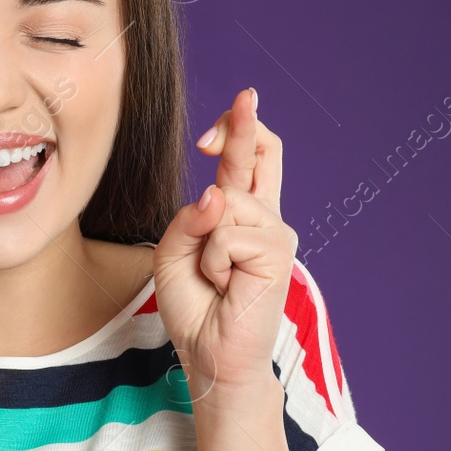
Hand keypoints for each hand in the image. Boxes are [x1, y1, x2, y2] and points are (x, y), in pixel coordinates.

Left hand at [152, 88, 295, 397]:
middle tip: (246, 94)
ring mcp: (275, 234)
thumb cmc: (194, 306)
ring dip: (205, 242)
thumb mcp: (171, 254)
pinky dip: (213, 262)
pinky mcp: (279, 254)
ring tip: (216, 277)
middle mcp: (264, 218)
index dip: (241, 129)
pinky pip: (228, 235)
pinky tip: (226, 285)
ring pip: (227, 202)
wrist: (211, 356)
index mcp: (240, 214)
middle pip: (263, 153)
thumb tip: (217, 194)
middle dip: (246, 123)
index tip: (238, 104)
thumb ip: (187, 219)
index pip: (250, 160)